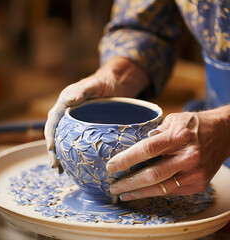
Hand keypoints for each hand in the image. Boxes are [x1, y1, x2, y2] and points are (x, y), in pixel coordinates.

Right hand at [44, 57, 148, 171]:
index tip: (51, 149)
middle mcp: (68, 113)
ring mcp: (77, 122)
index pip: (53, 121)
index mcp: (65, 103)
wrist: (117, 84)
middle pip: (56, 134)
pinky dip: (75, 152)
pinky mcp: (87, 127)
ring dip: (62, 155)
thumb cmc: (104, 82)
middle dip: (54, 151)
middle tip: (56, 167)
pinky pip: (78, 140)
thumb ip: (82, 91)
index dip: (50, 135)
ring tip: (62, 170)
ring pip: (65, 140)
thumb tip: (68, 101)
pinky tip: (76, 163)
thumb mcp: (94, 84)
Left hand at [106, 107, 229, 200]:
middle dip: (129, 182)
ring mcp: (195, 173)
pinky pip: (171, 191)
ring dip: (139, 192)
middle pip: (152, 174)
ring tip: (123, 194)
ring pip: (160, 188)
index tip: (111, 166)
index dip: (126, 159)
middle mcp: (188, 157)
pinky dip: (154, 192)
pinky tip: (142, 192)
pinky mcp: (198, 184)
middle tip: (113, 186)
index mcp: (179, 137)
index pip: (147, 149)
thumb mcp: (173, 120)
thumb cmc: (195, 125)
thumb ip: (155, 133)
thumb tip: (135, 146)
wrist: (223, 134)